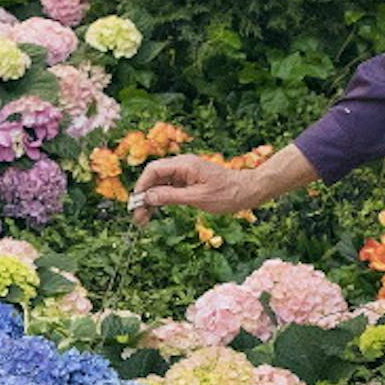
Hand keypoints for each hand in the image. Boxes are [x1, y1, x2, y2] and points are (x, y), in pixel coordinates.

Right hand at [129, 156, 262, 224]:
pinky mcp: (188, 181)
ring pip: (159, 184)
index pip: (153, 170)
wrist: (248, 191)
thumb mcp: (198, 198)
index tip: (136, 204)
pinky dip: (160, 199)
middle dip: (143, 196)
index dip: (142, 186)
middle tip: (138, 217)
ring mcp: (185, 173)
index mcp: (184, 165)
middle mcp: (182, 165)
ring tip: (143, 219)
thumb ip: (171, 196)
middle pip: (154, 177)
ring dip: (150, 200)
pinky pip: (168, 188)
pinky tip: (155, 212)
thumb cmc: (227, 194)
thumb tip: (148, 197)